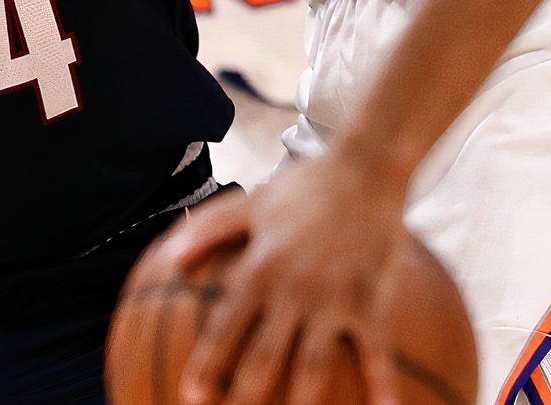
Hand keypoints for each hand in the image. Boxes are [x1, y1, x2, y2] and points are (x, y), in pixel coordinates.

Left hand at [178, 151, 412, 404]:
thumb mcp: (251, 203)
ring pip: (313, 366)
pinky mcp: (372, 302)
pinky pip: (376, 353)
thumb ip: (209, 231)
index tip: (192, 396)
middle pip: (264, 358)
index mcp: (261, 267)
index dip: (207, 364)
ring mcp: (335, 298)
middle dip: (244, 398)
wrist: (368, 169)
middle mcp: (294, 288)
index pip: (225, 327)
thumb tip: (168, 259)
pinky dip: (381, 386)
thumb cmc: (306, 187)